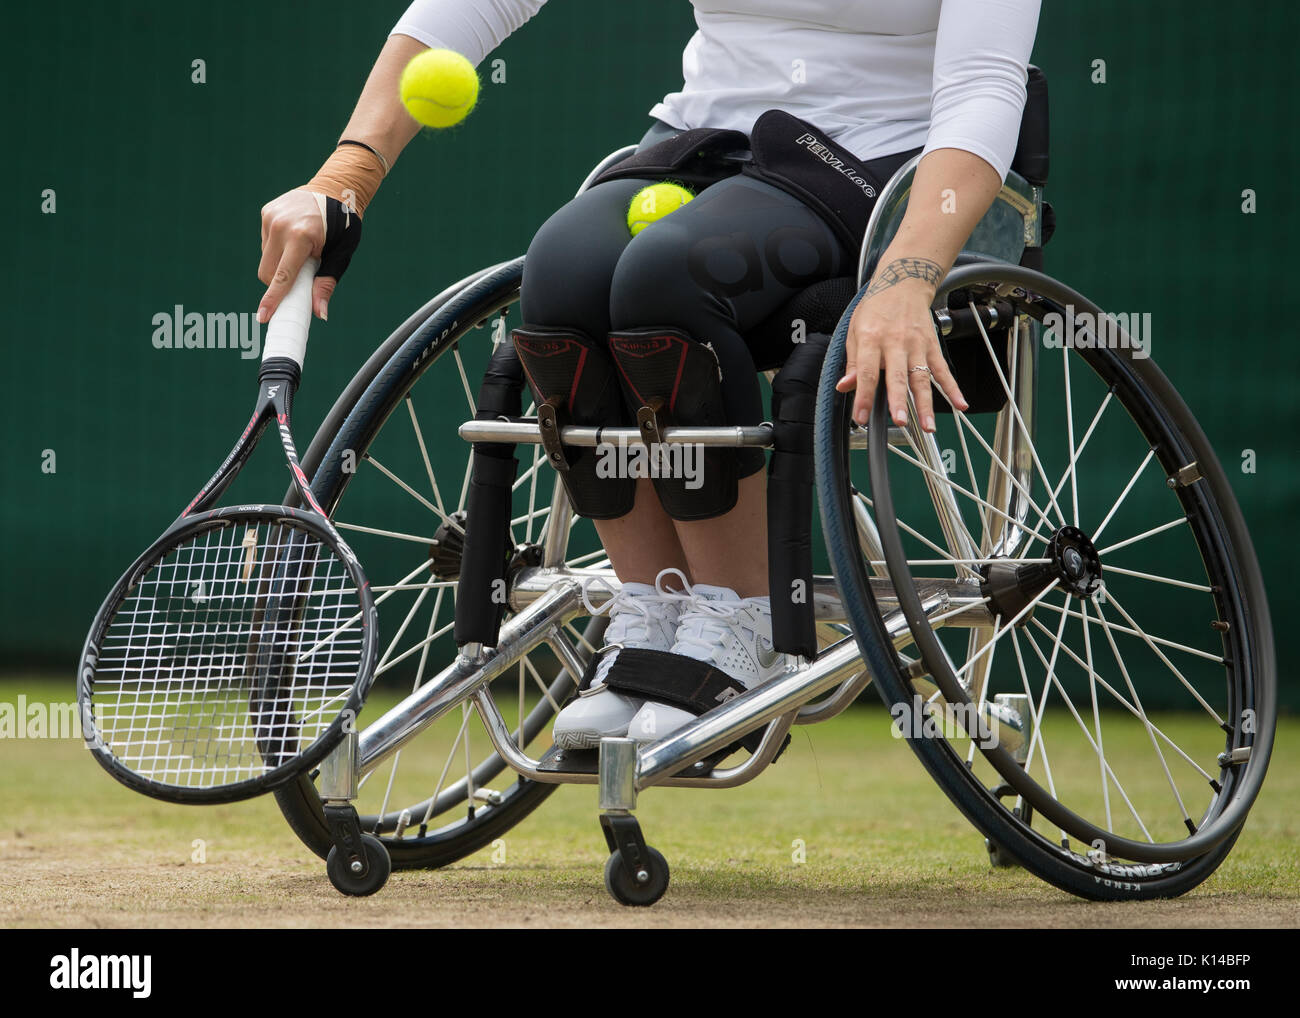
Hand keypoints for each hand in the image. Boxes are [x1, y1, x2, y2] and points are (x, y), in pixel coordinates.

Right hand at [257, 189, 334, 322]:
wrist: (336, 189)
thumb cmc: (343, 226)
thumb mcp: (341, 255)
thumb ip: (326, 284)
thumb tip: (320, 313)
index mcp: (301, 236)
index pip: (283, 276)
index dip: (273, 299)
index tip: (263, 316)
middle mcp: (281, 225)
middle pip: (268, 272)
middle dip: (280, 283)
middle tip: (300, 279)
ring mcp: (270, 216)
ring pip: (266, 259)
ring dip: (280, 265)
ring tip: (302, 253)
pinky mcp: (266, 212)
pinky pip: (266, 243)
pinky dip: (278, 249)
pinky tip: (295, 240)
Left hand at [835, 258, 967, 431]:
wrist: (903, 283)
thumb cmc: (876, 309)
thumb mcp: (854, 331)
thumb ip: (853, 362)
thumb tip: (845, 387)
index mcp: (871, 339)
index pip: (867, 372)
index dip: (863, 396)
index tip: (861, 417)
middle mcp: (895, 342)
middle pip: (897, 376)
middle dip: (898, 401)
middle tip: (900, 422)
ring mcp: (916, 344)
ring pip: (921, 377)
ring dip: (926, 403)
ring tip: (928, 426)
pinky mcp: (932, 346)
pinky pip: (943, 370)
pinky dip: (953, 388)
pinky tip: (960, 404)